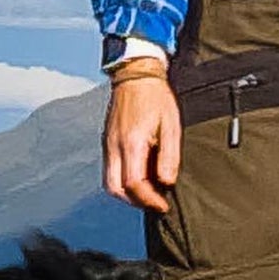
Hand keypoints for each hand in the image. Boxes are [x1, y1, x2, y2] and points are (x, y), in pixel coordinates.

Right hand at [103, 72, 181, 212]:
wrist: (136, 75)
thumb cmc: (156, 98)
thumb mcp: (171, 126)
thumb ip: (169, 156)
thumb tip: (166, 182)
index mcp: (131, 143)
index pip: (134, 184)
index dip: (148, 200)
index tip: (162, 204)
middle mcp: (114, 146)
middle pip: (115, 188)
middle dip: (134, 202)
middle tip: (154, 204)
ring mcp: (108, 144)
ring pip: (109, 182)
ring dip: (126, 194)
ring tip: (147, 194)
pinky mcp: (107, 141)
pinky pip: (109, 169)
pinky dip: (122, 181)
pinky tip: (139, 177)